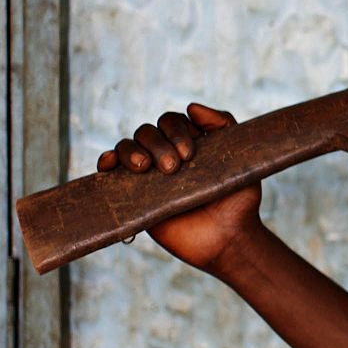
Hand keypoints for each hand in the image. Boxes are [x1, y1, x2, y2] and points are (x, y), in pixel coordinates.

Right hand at [96, 103, 262, 273]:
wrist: (227, 240)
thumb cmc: (238, 200)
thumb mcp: (241, 159)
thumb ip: (224, 126)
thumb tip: (191, 107)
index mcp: (189, 143)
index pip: (171, 121)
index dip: (176, 131)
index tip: (189, 154)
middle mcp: (166, 155)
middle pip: (146, 132)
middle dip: (156, 144)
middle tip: (173, 169)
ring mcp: (148, 176)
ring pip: (126, 147)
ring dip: (130, 151)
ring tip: (144, 168)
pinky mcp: (134, 197)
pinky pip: (111, 173)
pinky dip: (106, 162)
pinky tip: (108, 165)